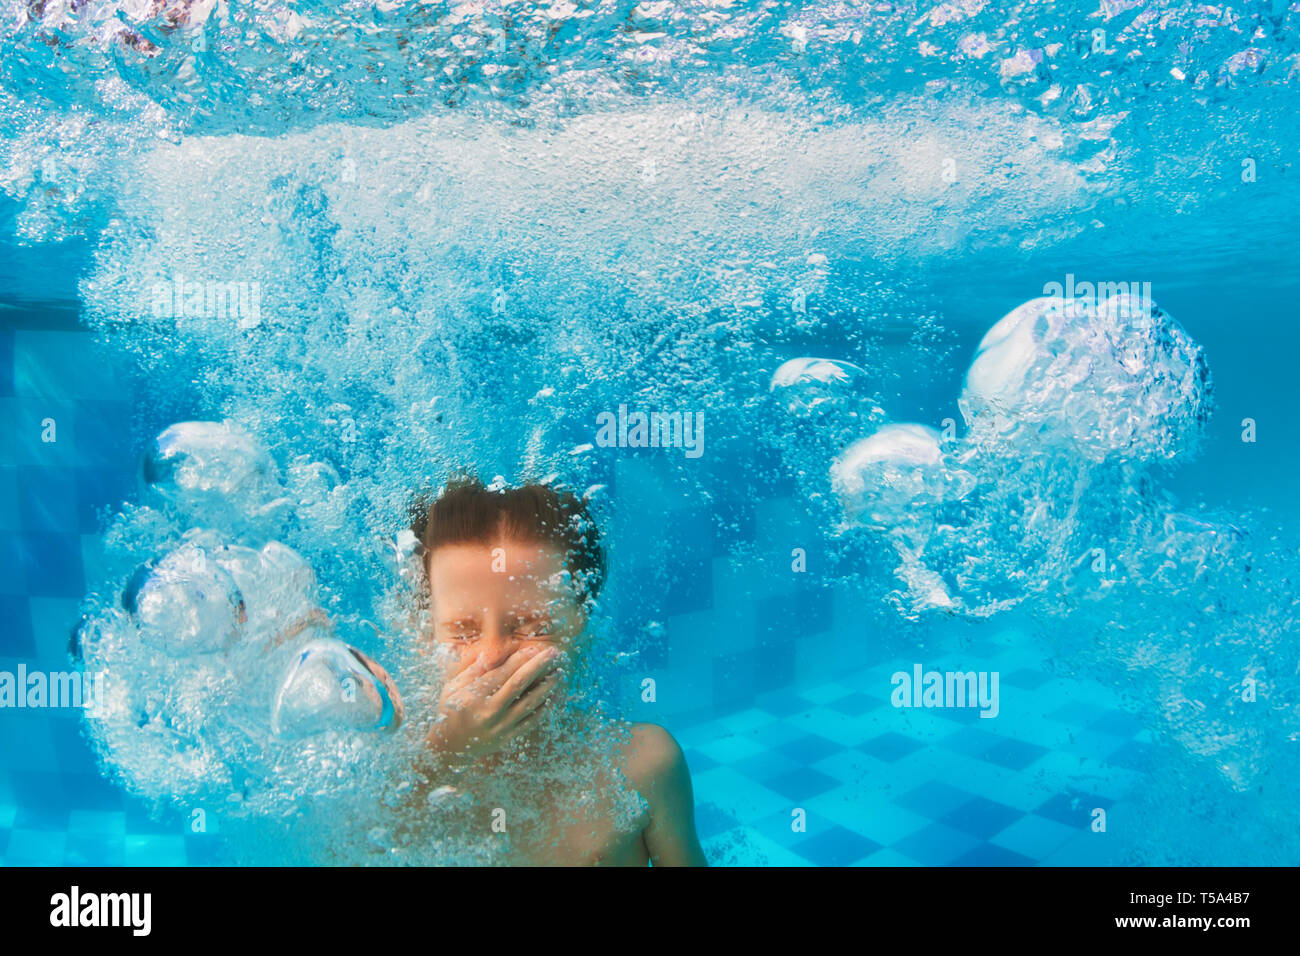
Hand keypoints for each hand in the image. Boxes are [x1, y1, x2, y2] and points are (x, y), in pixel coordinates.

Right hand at [427, 645, 560, 760]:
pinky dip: (543, 708)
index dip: (520, 658)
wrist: (450, 748)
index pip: (502, 672)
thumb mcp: (453, 688)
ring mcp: (500, 726)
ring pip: (530, 702)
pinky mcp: (508, 737)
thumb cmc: (450, 711)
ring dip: (546, 686)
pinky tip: (551, 696)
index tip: (534, 648)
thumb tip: (490, 653)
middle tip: (553, 652)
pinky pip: (531, 721)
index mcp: (474, 695)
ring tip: (558, 672)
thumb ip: (472, 670)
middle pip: (519, 683)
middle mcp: (489, 711)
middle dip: (538, 665)